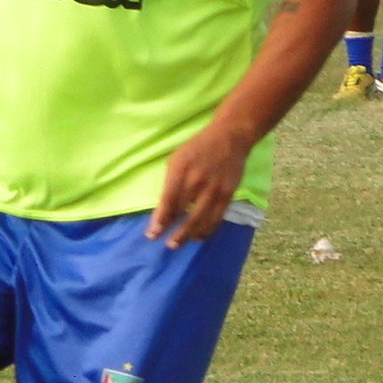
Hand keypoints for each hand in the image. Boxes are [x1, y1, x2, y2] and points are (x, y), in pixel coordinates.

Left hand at [146, 121, 252, 248]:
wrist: (229, 137)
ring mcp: (214, 188)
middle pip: (183, 212)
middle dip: (173, 231)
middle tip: (166, 244)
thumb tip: (163, 209)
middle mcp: (197, 180)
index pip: (168, 200)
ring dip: (188, 234)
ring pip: (200, 218)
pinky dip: (207, 229)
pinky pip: (217, 217)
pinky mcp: (228, 193)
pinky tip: (198, 237)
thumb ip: (170, 183)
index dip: (160, 219)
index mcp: (180, 170)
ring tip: (177, 244)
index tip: (152, 234)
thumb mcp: (176, 159)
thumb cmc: (197, 148)